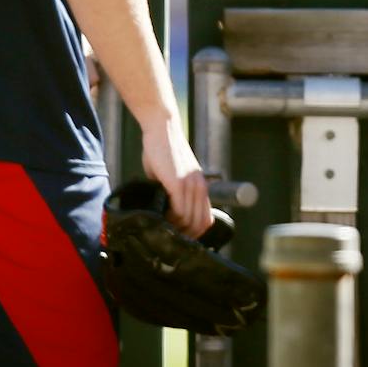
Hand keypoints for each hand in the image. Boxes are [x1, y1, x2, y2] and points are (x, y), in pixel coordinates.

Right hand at [140, 115, 212, 237]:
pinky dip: (171, 219)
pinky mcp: (179, 183)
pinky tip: (161, 218)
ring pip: (190, 220)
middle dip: (185, 235)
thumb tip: (162, 211)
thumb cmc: (162, 150)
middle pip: (200, 224)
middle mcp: (200, 188)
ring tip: (163, 227)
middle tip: (170, 237)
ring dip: (176, 228)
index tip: (179, 237)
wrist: (161, 129)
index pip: (206, 220)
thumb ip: (171, 192)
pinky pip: (180, 211)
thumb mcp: (171, 175)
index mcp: (200, 187)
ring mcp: (191, 185)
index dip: (193, 233)